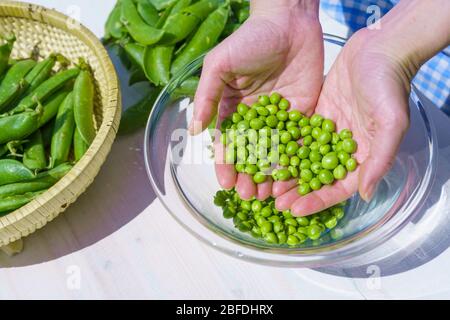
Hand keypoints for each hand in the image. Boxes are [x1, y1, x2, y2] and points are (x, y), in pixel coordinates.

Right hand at [190, 0, 323, 199]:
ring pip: (275, 153)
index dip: (226, 164)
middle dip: (250, 176)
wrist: (289, 22)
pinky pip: (299, 141)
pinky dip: (297, 160)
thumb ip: (207, 96)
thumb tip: (194, 130)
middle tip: (251, 197)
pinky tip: (295, 178)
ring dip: (272, 175)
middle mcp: (256, 119)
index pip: (229, 142)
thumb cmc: (249, 40)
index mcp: (233, 109)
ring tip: (272, 196)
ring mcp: (280, 119)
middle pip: (252, 154)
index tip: (226, 184)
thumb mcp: (220, 65)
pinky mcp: (303, 115)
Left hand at [275, 29, 413, 214]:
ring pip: (302, 158)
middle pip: (316, 176)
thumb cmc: (389, 86)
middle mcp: (342, 149)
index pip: (337, 187)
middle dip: (295, 190)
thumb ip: (379, 159)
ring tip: (264, 183)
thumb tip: (365, 194)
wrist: (378, 50)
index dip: (317, 200)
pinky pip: (295, 135)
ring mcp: (326, 133)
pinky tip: (264, 154)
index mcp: (362, 157)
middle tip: (273, 201)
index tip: (295, 210)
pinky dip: (282, 146)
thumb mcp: (390, 123)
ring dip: (285, 171)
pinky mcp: (315, 116)